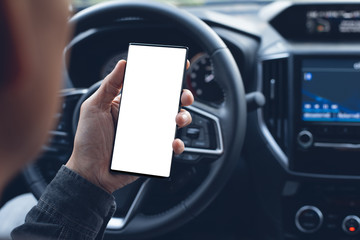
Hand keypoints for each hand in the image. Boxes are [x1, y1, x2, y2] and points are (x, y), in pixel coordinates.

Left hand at [66, 60, 193, 192]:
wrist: (90, 173)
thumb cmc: (88, 140)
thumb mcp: (94, 107)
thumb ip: (109, 85)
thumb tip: (122, 64)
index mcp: (129, 104)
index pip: (151, 86)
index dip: (166, 76)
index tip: (179, 66)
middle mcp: (142, 117)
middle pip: (169, 103)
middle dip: (182, 96)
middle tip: (183, 96)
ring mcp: (149, 134)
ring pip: (174, 122)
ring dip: (183, 118)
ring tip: (177, 120)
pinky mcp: (154, 151)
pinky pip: (171, 146)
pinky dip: (177, 144)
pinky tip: (173, 142)